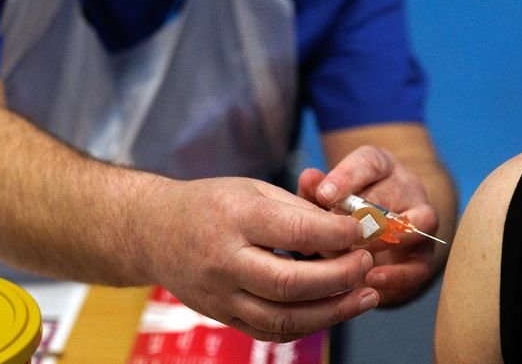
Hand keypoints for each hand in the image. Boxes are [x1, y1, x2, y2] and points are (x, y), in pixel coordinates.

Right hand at [145, 176, 379, 341]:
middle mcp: (224, 261)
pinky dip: (307, 324)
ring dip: (333, 311)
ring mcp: (220, 295)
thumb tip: (349, 229)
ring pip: (282, 317)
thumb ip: (299, 210)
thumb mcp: (253, 190)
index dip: (336, 235)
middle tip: (367, 264)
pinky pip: (270, 331)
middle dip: (340, 277)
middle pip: (290, 283)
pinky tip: (333, 310)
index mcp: (234, 218)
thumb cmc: (212, 204)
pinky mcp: (222, 316)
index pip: (294, 232)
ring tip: (367, 296)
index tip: (361, 231)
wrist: (154, 233)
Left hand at [297, 145, 439, 305]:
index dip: (347, 177)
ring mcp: (420, 221)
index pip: (369, 162)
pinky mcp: (423, 256)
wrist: (365, 243)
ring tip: (358, 253)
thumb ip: (314, 191)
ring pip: (421, 223)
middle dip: (364, 215)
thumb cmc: (340, 215)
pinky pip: (420, 266)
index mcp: (379, 167)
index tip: (323, 195)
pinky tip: (371, 278)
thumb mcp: (323, 202)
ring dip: (388, 239)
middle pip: (394, 192)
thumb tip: (310, 179)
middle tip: (337, 233)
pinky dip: (398, 274)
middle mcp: (406, 188)